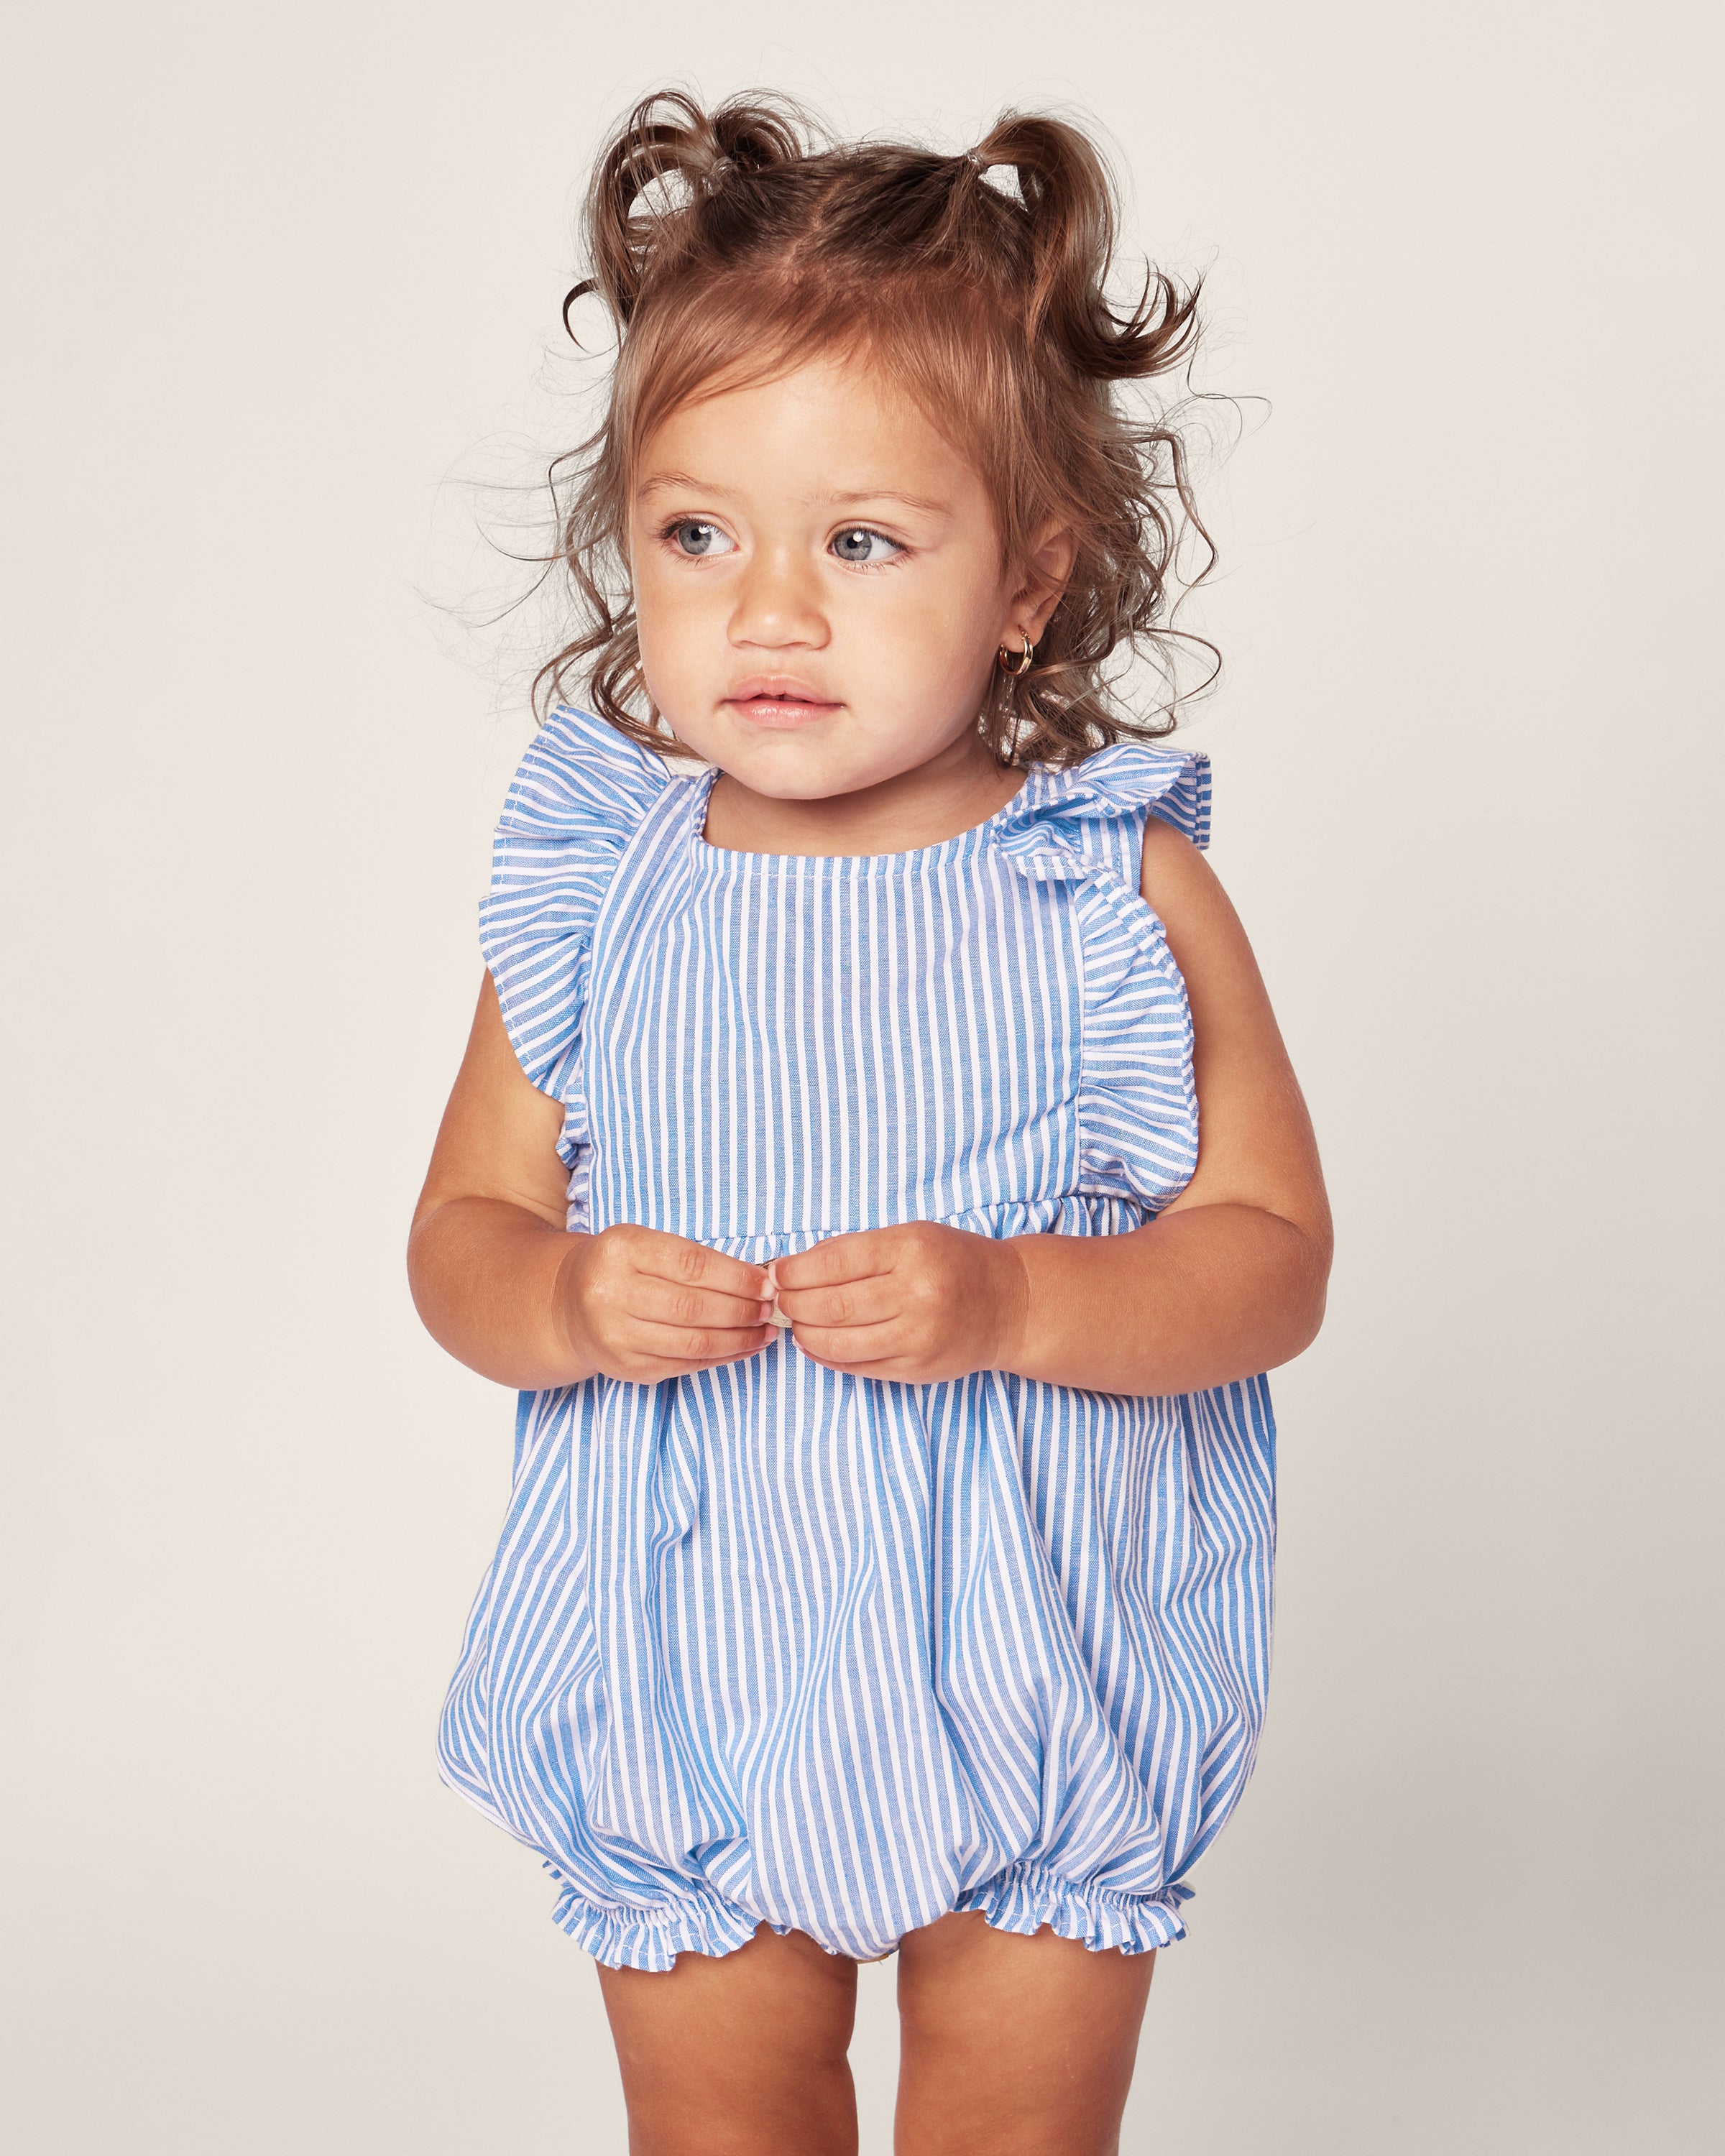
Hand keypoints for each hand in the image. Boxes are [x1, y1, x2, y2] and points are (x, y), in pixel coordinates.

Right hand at [559, 1225, 776, 1381]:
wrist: (567, 1305)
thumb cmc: (621, 1267)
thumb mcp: (645, 1244)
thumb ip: (693, 1258)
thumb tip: (758, 1279)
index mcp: (621, 1250)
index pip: (690, 1265)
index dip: (736, 1276)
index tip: (767, 1282)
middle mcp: (611, 1294)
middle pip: (693, 1307)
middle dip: (742, 1309)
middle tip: (771, 1307)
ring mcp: (616, 1336)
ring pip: (692, 1341)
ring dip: (739, 1338)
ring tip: (765, 1330)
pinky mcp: (627, 1368)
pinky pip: (685, 1365)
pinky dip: (722, 1357)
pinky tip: (744, 1347)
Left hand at [770, 1223, 1030, 1382]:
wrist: (1010, 1304)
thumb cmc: (952, 1263)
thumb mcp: (910, 1236)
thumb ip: (855, 1250)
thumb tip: (794, 1268)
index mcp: (911, 1250)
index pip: (833, 1262)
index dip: (794, 1270)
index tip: (777, 1273)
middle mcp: (916, 1294)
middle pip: (831, 1305)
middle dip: (792, 1303)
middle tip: (779, 1299)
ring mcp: (918, 1337)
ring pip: (838, 1341)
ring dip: (804, 1333)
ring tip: (795, 1322)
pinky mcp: (917, 1370)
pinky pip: (857, 1366)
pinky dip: (826, 1356)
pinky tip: (816, 1343)